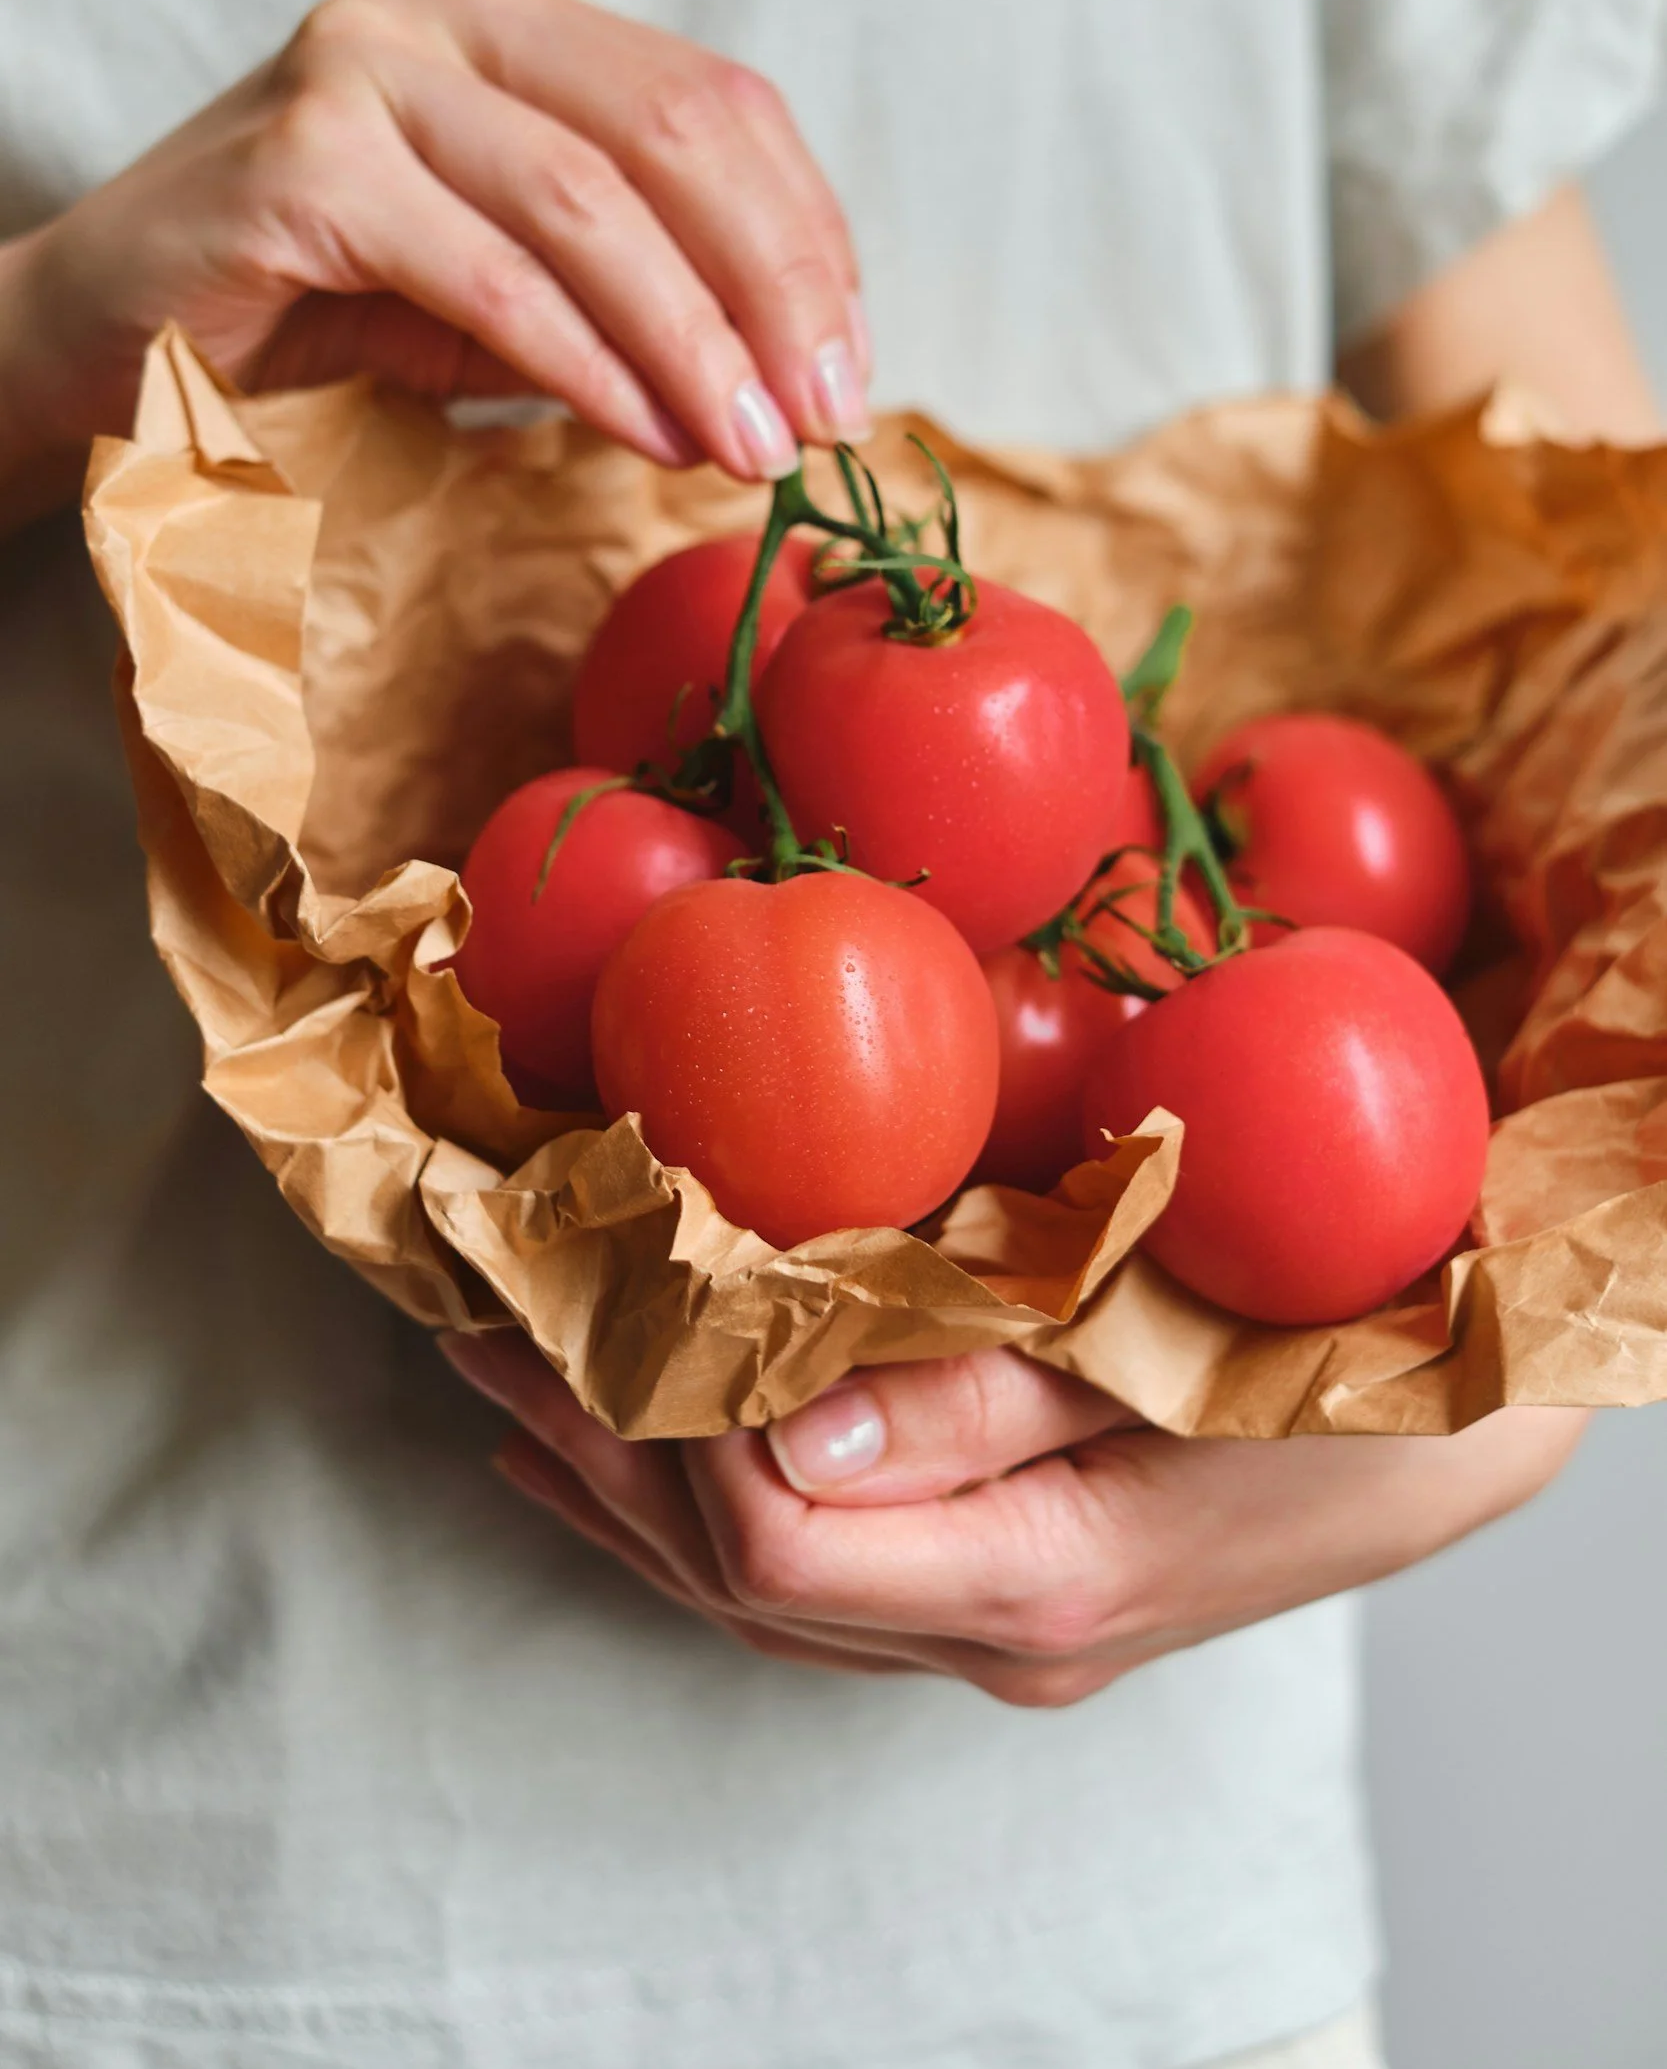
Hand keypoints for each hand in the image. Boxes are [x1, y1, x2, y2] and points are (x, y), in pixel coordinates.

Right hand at [0, 0, 868, 510]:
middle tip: (822, 421)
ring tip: (749, 448)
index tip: (852, 369)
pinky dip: (590, 365)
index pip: (712, 100)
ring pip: (593, 206)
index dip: (808, 239)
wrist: (102, 341)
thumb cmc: (319, 312)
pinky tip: (649, 434)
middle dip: (775, 293)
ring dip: (694, 345)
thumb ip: (634, 282)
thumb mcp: (508, 284)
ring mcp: (360, 69)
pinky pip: (494, 275)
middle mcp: (435, 5)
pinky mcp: (301, 166)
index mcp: (504, 14)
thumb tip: (801, 362)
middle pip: (676, 135)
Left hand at [440, 1332, 1585, 1704]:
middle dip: (595, 1438)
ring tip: (500, 1373)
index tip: (597, 1287)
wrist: (1444, 1426)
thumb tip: (788, 1416)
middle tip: (478, 1316)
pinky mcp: (992, 1585)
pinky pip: (798, 1578)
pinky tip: (607, 1465)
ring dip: (616, 1475)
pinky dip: (689, 1510)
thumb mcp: (1179, 1354)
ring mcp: (985, 1627)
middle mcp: (988, 1634)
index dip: (672, 1421)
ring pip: (747, 1587)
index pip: (778, 1539)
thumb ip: (988, 1387)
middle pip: (732, 1570)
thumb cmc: (1339, 1372)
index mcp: (1035, 1581)